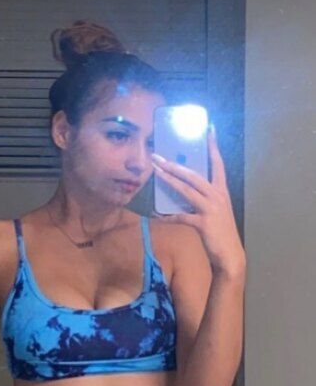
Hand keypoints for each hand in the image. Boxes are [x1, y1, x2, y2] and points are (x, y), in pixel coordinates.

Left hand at [151, 126, 245, 275]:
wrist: (230, 255)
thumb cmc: (220, 232)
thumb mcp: (215, 211)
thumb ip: (202, 199)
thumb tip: (183, 190)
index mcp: (222, 191)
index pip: (218, 164)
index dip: (213, 146)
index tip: (208, 129)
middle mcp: (218, 196)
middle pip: (194, 175)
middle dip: (175, 164)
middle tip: (159, 156)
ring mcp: (211, 209)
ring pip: (187, 190)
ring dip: (169, 180)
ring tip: (156, 171)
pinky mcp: (203, 223)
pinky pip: (181, 217)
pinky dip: (167, 216)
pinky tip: (156, 214)